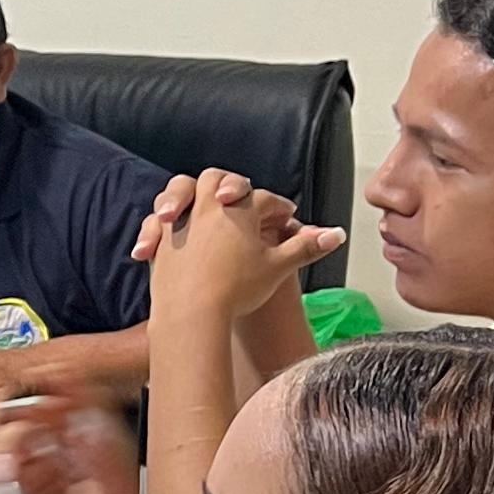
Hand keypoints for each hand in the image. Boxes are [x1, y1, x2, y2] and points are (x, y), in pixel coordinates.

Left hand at [142, 167, 343, 322]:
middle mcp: (205, 208)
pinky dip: (163, 223)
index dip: (279, 206)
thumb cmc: (235, 290)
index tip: (288, 215)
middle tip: (241, 198)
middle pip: (218, 179)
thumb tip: (336, 234)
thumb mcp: (277, 267)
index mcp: (237, 209)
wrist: (191, 314)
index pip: (263, 198)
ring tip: (200, 207)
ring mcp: (178, 223)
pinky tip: (169, 229)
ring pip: (181, 190)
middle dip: (232, 185)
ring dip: (193, 193)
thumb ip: (306, 247)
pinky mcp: (159, 242)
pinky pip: (157, 222)